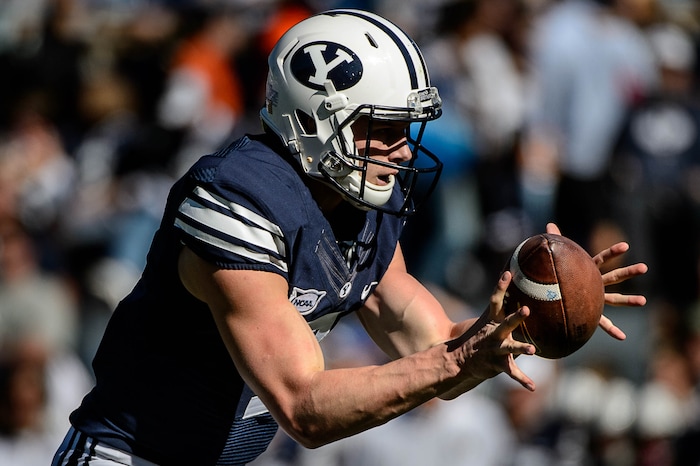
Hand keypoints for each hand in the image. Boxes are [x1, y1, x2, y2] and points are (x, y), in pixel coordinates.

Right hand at [446, 271, 536, 395]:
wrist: (459, 359)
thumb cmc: (479, 335)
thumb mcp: (487, 317)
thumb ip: (501, 303)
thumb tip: (508, 278)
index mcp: (491, 320)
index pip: (495, 300)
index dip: (501, 286)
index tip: (508, 274)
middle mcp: (493, 333)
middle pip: (505, 323)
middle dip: (515, 317)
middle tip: (526, 310)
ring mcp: (495, 349)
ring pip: (510, 348)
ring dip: (521, 348)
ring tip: (533, 350)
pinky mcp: (498, 365)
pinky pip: (512, 373)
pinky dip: (523, 380)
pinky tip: (533, 387)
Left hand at [545, 223, 647, 340]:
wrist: (550, 298)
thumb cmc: (553, 276)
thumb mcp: (555, 259)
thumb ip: (554, 241)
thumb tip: (549, 225)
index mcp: (586, 271)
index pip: (601, 259)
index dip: (612, 252)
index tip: (626, 246)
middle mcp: (594, 284)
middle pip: (614, 277)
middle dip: (628, 272)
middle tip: (644, 267)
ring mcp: (595, 299)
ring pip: (614, 299)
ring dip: (628, 300)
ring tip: (643, 300)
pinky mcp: (590, 313)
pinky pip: (602, 322)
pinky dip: (612, 329)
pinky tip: (623, 337)